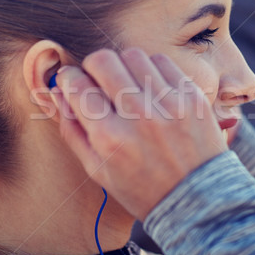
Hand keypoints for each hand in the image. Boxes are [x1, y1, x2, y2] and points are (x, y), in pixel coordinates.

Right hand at [51, 48, 227, 219]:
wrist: (197, 199)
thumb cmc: (142, 188)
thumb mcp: (98, 169)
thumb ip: (72, 129)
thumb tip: (56, 92)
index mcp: (110, 138)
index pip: (77, 85)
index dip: (68, 78)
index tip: (71, 79)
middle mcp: (139, 117)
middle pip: (103, 60)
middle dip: (93, 66)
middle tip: (97, 78)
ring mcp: (168, 104)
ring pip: (132, 55)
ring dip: (123, 65)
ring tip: (127, 84)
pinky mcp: (191, 97)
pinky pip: (162, 61)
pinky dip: (150, 69)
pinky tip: (150, 87)